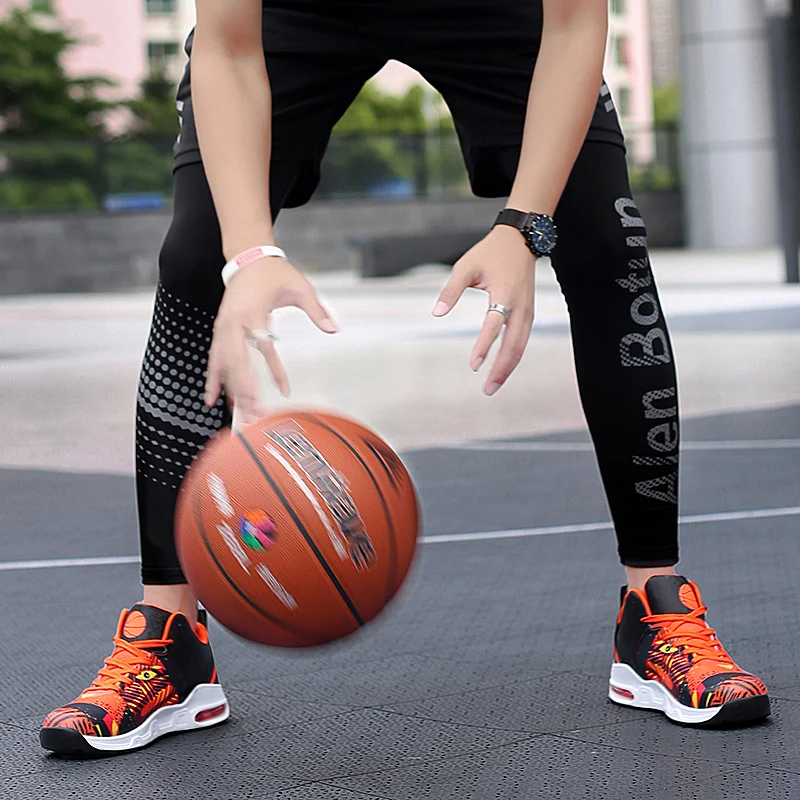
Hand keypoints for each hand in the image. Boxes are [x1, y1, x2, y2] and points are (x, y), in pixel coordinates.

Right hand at [204, 256, 337, 421]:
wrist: (248, 259)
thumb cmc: (273, 273)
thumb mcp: (299, 287)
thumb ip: (316, 309)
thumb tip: (333, 328)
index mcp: (252, 312)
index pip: (264, 348)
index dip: (274, 371)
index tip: (284, 391)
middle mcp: (233, 322)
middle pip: (238, 362)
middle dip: (245, 390)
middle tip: (255, 413)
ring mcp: (223, 328)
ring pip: (224, 364)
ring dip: (231, 389)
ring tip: (240, 412)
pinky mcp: (220, 331)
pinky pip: (215, 359)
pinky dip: (214, 378)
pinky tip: (212, 398)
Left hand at [432, 225, 535, 395]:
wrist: (520, 240)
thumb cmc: (490, 253)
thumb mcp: (466, 266)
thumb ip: (451, 290)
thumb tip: (436, 313)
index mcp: (505, 293)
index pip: (494, 325)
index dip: (484, 345)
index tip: (473, 364)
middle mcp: (521, 306)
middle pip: (514, 345)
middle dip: (501, 369)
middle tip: (487, 389)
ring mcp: (528, 312)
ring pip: (520, 347)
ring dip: (508, 368)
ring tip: (493, 386)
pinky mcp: (528, 314)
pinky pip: (522, 341)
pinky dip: (513, 358)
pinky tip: (502, 370)